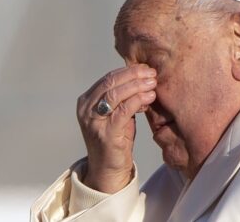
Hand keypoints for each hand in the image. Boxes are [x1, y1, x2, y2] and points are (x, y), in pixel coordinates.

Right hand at [76, 64, 156, 192]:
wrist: (108, 170)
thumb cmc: (116, 140)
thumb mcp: (118, 114)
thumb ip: (125, 97)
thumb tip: (144, 78)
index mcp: (87, 101)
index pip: (108, 78)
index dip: (128, 71)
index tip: (146, 68)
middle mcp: (86, 109)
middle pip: (111, 82)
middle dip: (133, 75)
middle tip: (152, 73)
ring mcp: (93, 122)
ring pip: (116, 94)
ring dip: (137, 85)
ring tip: (153, 83)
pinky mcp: (105, 133)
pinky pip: (123, 110)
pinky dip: (138, 100)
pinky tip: (149, 97)